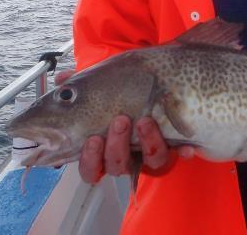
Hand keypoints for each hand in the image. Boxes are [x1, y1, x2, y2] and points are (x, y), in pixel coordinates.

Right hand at [54, 69, 193, 183]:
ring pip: (150, 161)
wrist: (160, 83)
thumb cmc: (124, 90)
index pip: (91, 167)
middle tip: (120, 121)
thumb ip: (79, 84)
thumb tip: (61, 78)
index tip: (92, 140)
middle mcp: (129, 154)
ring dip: (147, 142)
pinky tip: (185, 145)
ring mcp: (153, 151)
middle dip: (117, 146)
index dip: (90, 160)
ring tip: (145, 120)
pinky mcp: (176, 146)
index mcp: (105, 146)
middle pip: (118, 166)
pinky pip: (180, 155)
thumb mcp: (101, 83)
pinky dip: (181, 151)